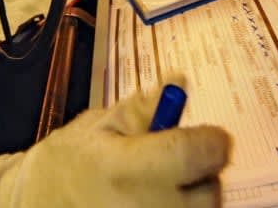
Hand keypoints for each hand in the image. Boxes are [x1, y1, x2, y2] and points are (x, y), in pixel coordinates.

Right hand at [0, 78, 231, 207]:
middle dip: (201, 174)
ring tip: (160, 188)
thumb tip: (179, 81)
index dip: (211, 141)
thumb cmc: (66, 163)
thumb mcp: (99, 125)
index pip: (198, 153)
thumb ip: (143, 108)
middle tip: (177, 166)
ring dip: (192, 200)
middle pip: (209, 192)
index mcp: (127, 167)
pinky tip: (153, 203)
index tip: (207, 137)